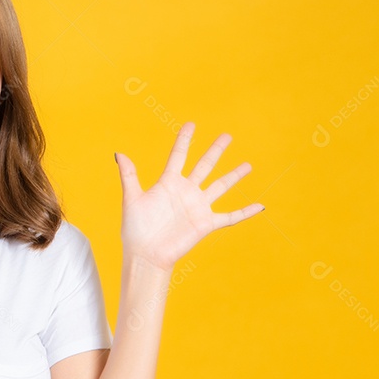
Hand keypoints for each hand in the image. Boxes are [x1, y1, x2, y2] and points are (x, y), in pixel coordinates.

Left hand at [115, 122, 262, 270]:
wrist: (146, 255)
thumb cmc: (135, 229)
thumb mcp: (131, 199)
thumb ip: (129, 175)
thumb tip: (119, 153)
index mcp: (168, 183)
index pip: (179, 155)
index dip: (185, 140)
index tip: (192, 124)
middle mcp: (186, 192)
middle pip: (205, 166)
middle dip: (215, 150)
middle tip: (227, 136)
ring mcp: (198, 207)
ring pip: (220, 187)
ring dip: (234, 176)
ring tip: (248, 164)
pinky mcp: (206, 224)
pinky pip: (230, 217)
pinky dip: (245, 212)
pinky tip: (260, 206)